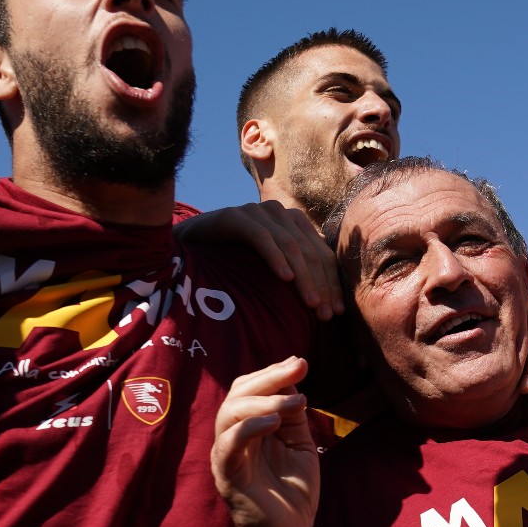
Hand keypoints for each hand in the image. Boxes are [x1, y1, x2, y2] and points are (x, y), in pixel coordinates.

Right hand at [176, 201, 342, 320]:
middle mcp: (281, 213)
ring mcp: (258, 212)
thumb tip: (324, 304)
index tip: (337, 312)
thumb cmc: (232, 259)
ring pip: (290, 246)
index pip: (321, 255)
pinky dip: (275, 258)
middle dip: (321, 285)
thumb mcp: (268, 266)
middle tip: (326, 315)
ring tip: (311, 304)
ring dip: (303, 277)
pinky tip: (284, 279)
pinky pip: (261, 238)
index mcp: (295, 223)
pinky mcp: (235, 216)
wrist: (189, 242)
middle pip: (310, 252)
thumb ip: (292, 272)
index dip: (331, 283)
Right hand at [212, 357, 320, 526]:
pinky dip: (249, 428)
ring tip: (296, 401)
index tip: (300, 361)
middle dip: (269, 377)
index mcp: (248, 428)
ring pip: (229, 414)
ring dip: (264, 401)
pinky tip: (274, 422)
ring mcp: (227, 457)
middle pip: (237, 394)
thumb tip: (293, 379)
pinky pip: (228, 445)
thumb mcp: (301, 444)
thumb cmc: (293, 491)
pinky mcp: (227, 477)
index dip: (271, 372)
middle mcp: (232, 438)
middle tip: (299, 368)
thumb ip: (293, 415)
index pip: (248, 389)